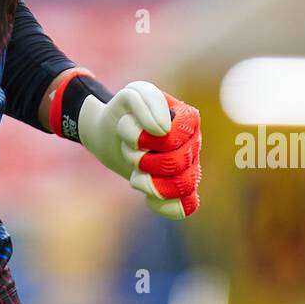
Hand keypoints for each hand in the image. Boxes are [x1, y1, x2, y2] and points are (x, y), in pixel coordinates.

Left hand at [78, 81, 201, 219]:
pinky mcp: (178, 189)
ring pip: (182, 187)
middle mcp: (193, 144)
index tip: (135, 137)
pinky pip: (185, 208)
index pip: (178, 137)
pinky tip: (145, 191)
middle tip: (130, 152)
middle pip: (177, 164)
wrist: (110, 134)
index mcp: (188, 119)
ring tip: (136, 170)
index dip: (151, 141)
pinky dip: (162, 205)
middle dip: (143, 160)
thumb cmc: (126, 113)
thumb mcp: (132, 95)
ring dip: (149, 181)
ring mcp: (189, 168)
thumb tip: (164, 130)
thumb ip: (150, 102)